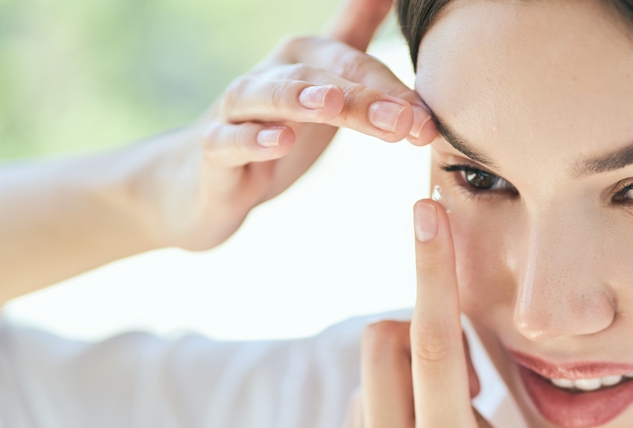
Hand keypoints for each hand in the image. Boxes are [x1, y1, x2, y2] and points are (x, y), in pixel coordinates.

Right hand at [139, 0, 435, 249]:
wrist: (202, 185)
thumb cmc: (272, 130)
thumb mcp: (323, 84)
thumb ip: (354, 36)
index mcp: (303, 62)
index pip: (355, 67)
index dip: (394, 92)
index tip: (429, 122)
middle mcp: (269, 77)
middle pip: (319, 75)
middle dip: (364, 95)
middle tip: (405, 120)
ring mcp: (236, 113)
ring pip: (266, 95)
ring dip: (299, 96)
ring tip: (332, 103)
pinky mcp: (213, 153)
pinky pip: (227, 141)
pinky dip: (250, 139)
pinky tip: (277, 141)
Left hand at [330, 200, 588, 427]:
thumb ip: (486, 418)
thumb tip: (449, 364)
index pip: (430, 343)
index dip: (429, 270)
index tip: (422, 214)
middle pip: (378, 345)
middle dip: (412, 330)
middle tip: (457, 367)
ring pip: (366, 384)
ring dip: (404, 381)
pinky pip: (359, 423)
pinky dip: (389, 416)